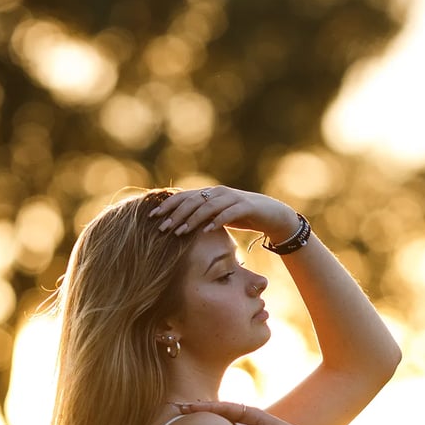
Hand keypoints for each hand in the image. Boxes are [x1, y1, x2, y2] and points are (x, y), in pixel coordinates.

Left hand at [149, 186, 299, 245]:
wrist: (271, 215)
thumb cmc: (241, 217)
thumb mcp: (217, 217)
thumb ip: (201, 217)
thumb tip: (177, 224)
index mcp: (209, 194)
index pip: (184, 197)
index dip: (168, 206)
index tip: (152, 217)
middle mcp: (218, 193)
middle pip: (192, 201)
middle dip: (175, 214)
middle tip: (162, 228)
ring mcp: (232, 198)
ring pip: (207, 207)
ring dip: (192, 219)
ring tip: (180, 232)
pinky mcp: (245, 206)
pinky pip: (228, 213)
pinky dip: (216, 221)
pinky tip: (206, 230)